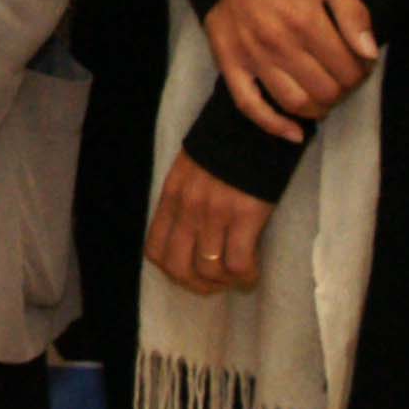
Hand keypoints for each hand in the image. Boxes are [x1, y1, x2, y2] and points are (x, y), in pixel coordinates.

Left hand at [146, 151, 271, 296]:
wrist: (252, 123)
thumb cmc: (225, 147)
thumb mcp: (190, 171)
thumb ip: (184, 200)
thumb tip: (190, 234)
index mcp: (172, 196)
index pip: (156, 249)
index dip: (173, 270)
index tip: (192, 272)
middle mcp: (188, 208)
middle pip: (179, 268)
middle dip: (199, 285)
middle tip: (218, 283)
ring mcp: (214, 213)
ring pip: (210, 270)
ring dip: (225, 282)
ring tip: (238, 276)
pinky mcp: (244, 215)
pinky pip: (238, 263)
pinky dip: (246, 275)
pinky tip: (252, 271)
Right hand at [203, 0, 377, 143]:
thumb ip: (352, 11)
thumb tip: (369, 53)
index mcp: (306, 20)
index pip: (348, 68)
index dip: (362, 72)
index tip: (361, 64)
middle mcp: (279, 44)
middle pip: (326, 90)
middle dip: (343, 90)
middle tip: (343, 79)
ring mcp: (252, 57)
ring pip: (294, 103)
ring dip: (318, 109)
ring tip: (324, 97)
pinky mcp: (230, 65)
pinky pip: (250, 106)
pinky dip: (274, 126)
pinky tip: (295, 133)